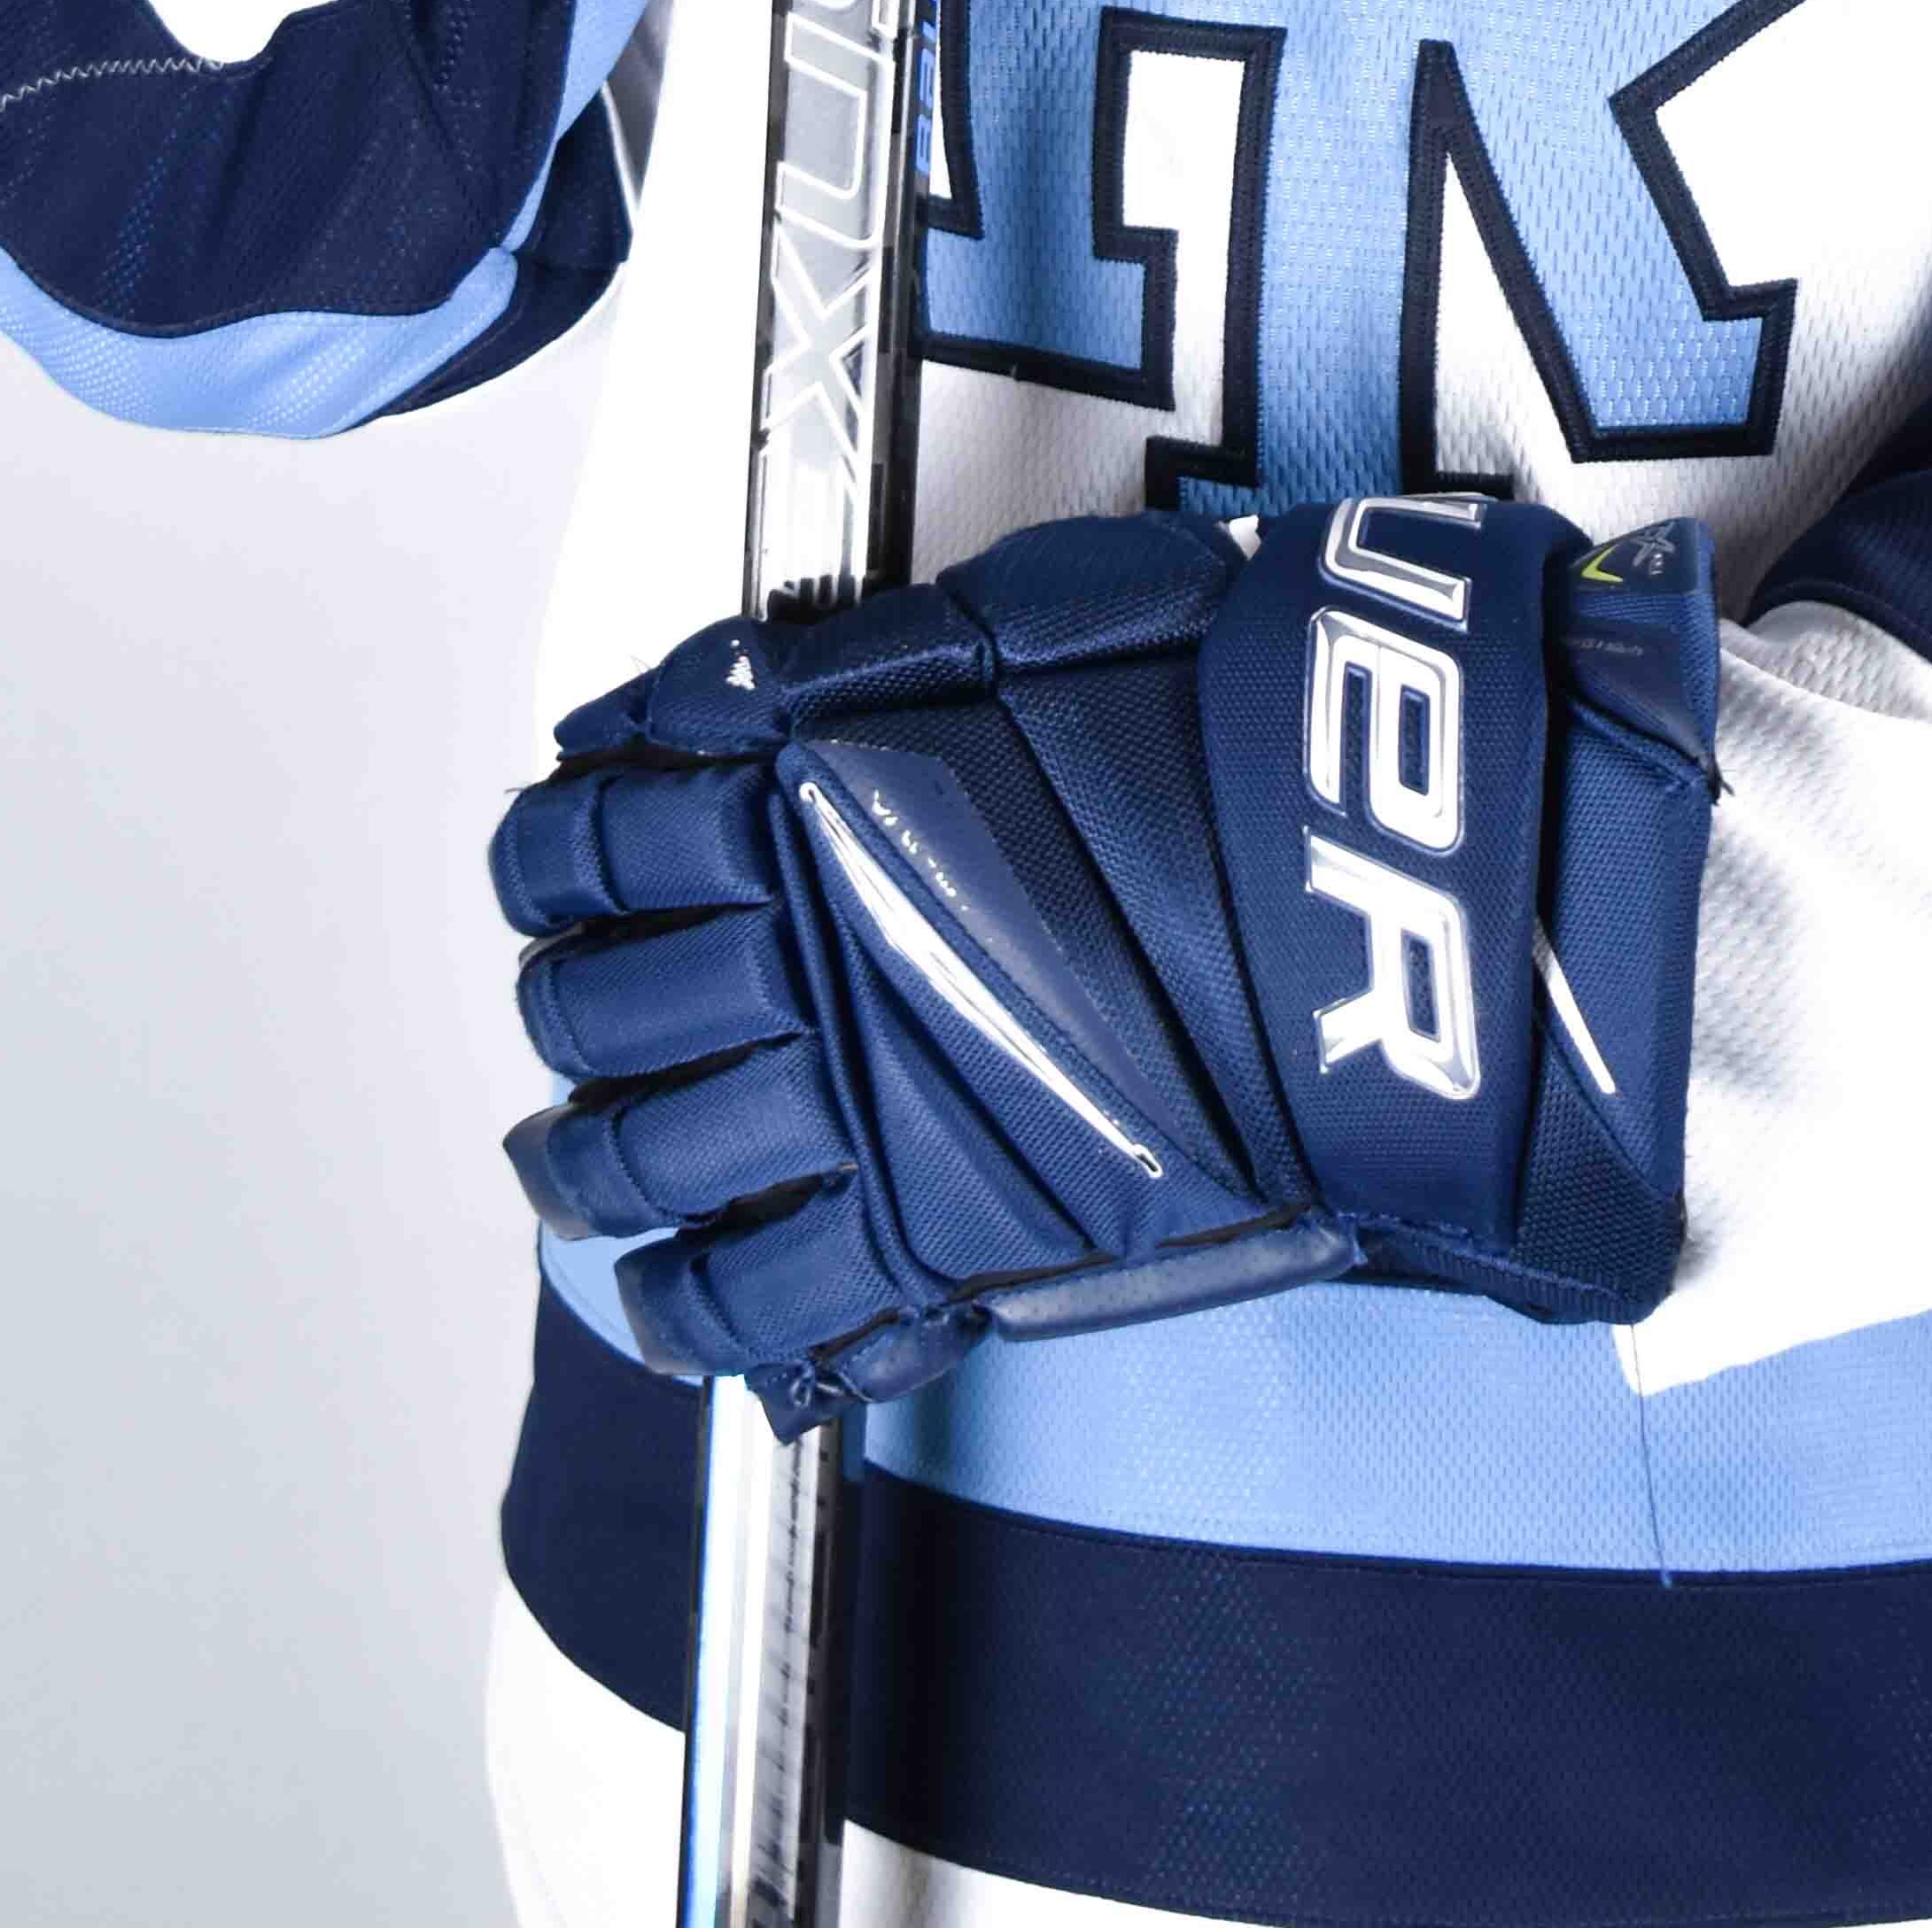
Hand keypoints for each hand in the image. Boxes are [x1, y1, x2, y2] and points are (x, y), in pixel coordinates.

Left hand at [492, 495, 1717, 1429]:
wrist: (1380, 873)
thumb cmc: (1233, 717)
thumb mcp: (1027, 617)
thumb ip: (851, 670)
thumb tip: (713, 699)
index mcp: (800, 785)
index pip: (589, 832)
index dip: (552, 853)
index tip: (557, 860)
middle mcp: (801, 948)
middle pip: (592, 1002)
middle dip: (565, 1006)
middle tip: (572, 1007)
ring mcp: (862, 1105)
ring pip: (636, 1164)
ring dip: (580, 1165)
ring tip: (574, 1164)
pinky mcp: (946, 1232)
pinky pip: (762, 1310)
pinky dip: (698, 1314)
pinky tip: (685, 1300)